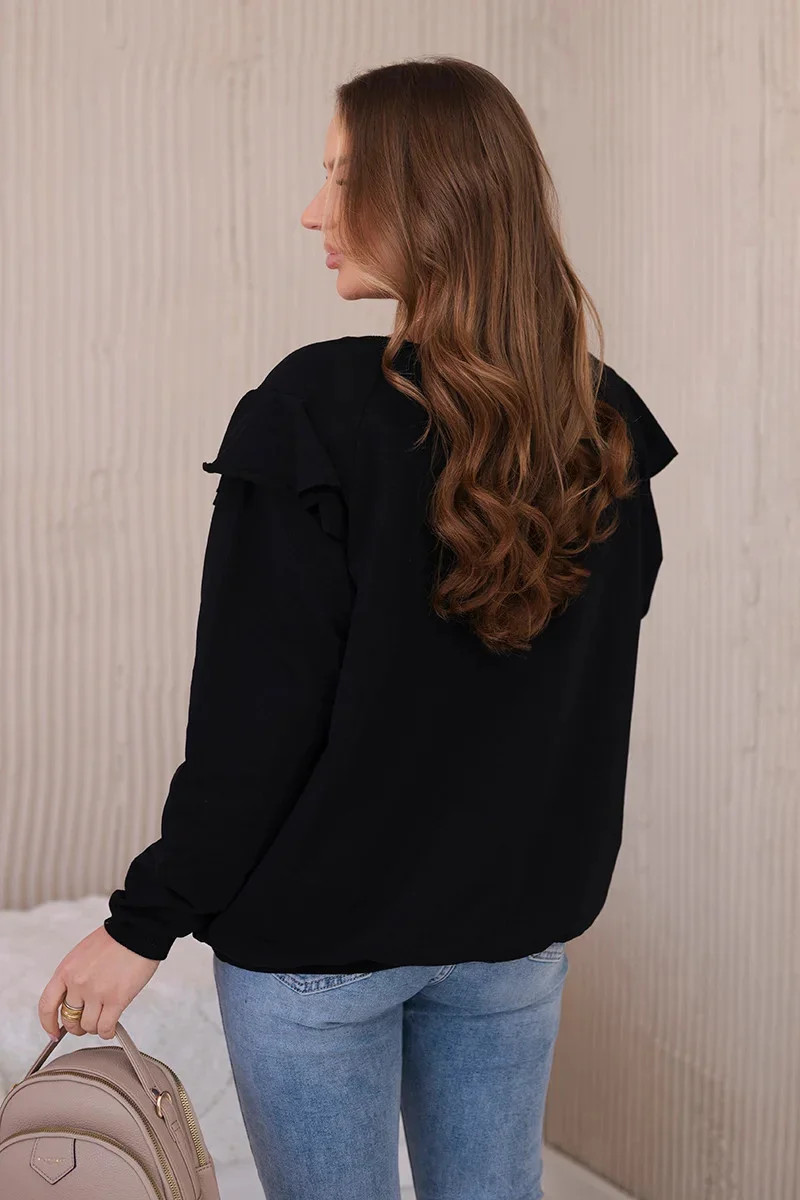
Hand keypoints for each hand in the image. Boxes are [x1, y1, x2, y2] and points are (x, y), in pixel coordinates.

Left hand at [39, 925, 160, 1040]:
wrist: (138, 929)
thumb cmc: (115, 939)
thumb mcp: (82, 955)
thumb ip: (74, 977)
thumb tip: (73, 1000)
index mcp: (66, 970)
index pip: (47, 1006)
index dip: (48, 1024)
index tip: (54, 1032)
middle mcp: (78, 983)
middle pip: (69, 1020)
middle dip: (77, 1026)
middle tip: (86, 1024)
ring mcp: (96, 992)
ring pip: (88, 1026)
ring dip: (95, 1027)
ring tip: (103, 1020)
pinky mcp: (116, 999)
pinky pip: (106, 1028)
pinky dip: (108, 1031)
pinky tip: (112, 1027)